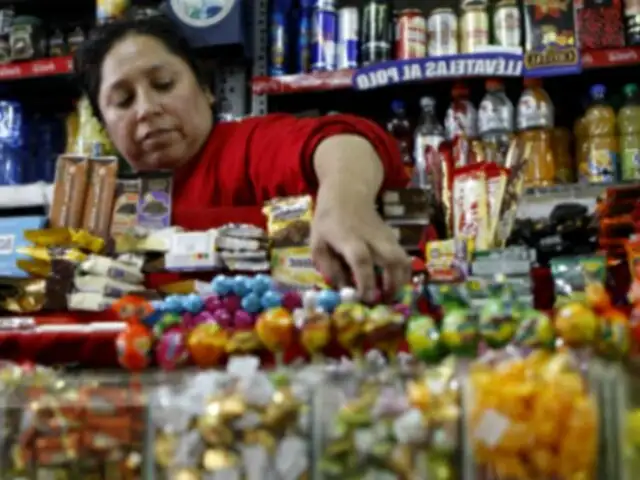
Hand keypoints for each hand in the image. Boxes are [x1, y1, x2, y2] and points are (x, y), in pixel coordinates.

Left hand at [310, 187, 411, 301]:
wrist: (347, 193)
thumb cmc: (329, 220)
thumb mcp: (317, 242)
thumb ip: (328, 267)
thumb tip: (343, 289)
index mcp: (349, 238)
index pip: (361, 261)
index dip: (365, 281)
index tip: (366, 299)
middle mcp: (372, 238)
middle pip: (392, 259)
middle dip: (393, 283)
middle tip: (385, 301)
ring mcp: (386, 236)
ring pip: (403, 258)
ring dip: (401, 280)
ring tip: (392, 295)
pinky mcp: (393, 237)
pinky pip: (403, 256)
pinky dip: (402, 272)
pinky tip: (394, 283)